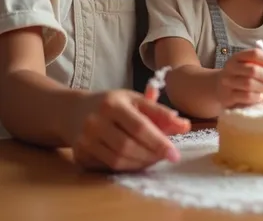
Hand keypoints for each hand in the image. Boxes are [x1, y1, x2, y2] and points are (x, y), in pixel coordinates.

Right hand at [71, 89, 190, 170]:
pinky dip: (127, 166)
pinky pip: (108, 167)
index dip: (159, 141)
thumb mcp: (134, 100)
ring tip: (153, 158)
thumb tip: (185, 126)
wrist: (73, 111)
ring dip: (141, 163)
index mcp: (112, 103)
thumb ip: (159, 112)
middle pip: (129, 146)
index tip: (174, 154)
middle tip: (166, 156)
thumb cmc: (112, 103)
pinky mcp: (80, 155)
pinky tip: (136, 160)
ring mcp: (85, 140)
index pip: (139, 126)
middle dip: (151, 154)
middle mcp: (96, 121)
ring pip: (118, 160)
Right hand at [216, 48, 262, 108]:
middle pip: (253, 70)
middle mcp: (231, 67)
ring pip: (249, 83)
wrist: (218, 88)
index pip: (254, 54)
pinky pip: (245, 96)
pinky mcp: (227, 96)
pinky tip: (261, 97)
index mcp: (238, 57)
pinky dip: (256, 97)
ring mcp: (228, 82)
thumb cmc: (240, 76)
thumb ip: (262, 68)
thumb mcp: (247, 67)